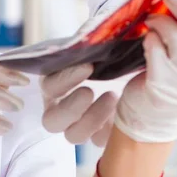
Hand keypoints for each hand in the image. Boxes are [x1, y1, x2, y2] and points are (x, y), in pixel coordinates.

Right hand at [40, 0, 129, 146]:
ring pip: (72, 136)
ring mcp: (78, 123)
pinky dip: (110, 131)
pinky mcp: (98, 135)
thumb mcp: (97, 45)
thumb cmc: (108, 51)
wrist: (128, 63)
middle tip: (90, 91)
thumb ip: (91, 41)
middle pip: (52, 121)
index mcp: (53, 83)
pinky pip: (99, 142)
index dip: (64, 80)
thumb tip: (92, 34)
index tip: (87, 66)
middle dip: (71, 107)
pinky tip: (122, 113)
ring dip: (91, 120)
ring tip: (112, 97)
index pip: (48, 87)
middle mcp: (60, 107)